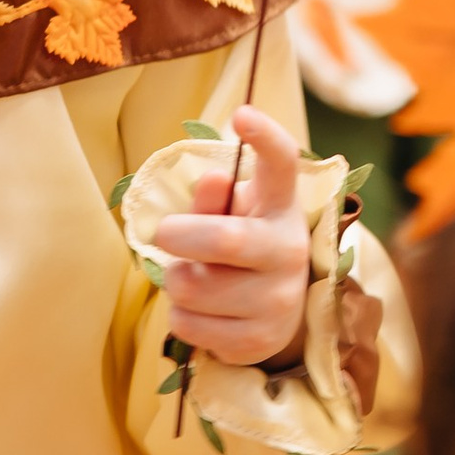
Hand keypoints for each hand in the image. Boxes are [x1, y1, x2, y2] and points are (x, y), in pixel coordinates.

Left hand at [155, 105, 311, 369]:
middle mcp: (289, 251)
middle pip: (223, 239)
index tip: (242, 114)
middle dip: (179, 235)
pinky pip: (188, 324)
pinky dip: (182, 317)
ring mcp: (279, 301)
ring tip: (195, 279)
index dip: (265, 138)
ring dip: (177, 281)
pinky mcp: (259, 340)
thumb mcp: (232, 214)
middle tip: (165, 234)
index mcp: (281, 207)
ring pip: (191, 287)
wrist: (276, 317)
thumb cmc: (241, 248)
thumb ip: (215, 198)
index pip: (282, 165)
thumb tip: (213, 180)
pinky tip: (204, 313)